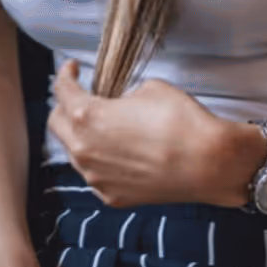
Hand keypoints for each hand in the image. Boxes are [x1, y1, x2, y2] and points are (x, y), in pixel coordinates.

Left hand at [47, 65, 261, 208]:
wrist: (210, 164)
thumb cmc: (182, 123)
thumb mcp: (148, 89)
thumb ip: (121, 95)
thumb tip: (118, 103)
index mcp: (87, 118)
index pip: (62, 91)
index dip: (65, 75)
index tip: (72, 69)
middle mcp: (84, 151)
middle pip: (57, 124)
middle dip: (65, 107)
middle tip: (80, 97)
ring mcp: (96, 178)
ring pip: (75, 153)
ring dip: (81, 137)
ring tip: (102, 126)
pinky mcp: (112, 197)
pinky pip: (96, 175)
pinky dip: (100, 161)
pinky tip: (117, 153)